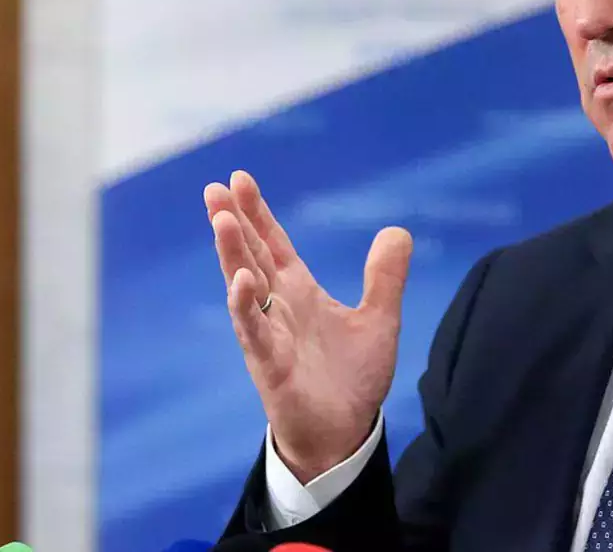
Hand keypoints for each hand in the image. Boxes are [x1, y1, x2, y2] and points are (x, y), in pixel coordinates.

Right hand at [204, 171, 411, 483]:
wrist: (344, 433)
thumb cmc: (351, 379)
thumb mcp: (379, 319)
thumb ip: (385, 277)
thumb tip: (397, 230)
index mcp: (299, 291)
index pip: (273, 243)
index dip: (257, 213)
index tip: (239, 179)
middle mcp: (277, 307)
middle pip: (249, 255)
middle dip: (232, 222)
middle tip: (214, 189)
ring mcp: (269, 334)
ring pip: (243, 287)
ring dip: (231, 254)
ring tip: (221, 219)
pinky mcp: (269, 365)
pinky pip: (253, 331)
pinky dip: (244, 306)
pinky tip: (239, 281)